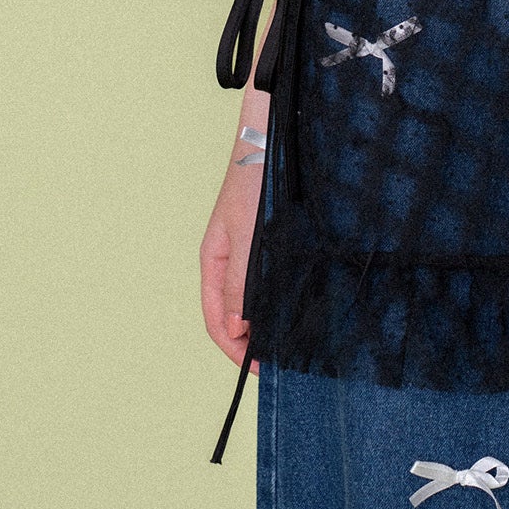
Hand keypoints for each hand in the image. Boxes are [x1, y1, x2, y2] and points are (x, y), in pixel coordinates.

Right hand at [200, 131, 265, 370]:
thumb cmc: (254, 182)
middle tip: (279, 364)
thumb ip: (240, 281)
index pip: (218, 320)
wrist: (272, 139)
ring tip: (288, 344)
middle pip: (233, 316)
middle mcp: (228, 261)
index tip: (260, 369)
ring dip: (264, 324)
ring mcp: (248, 252)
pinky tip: (294, 309)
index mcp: (214, 262)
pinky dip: (276, 301)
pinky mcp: (268, 242)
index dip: (236, 350)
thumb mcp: (246, 235)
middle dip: (251, 343)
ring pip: (252, 300)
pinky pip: (267, 281)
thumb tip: (238, 328)